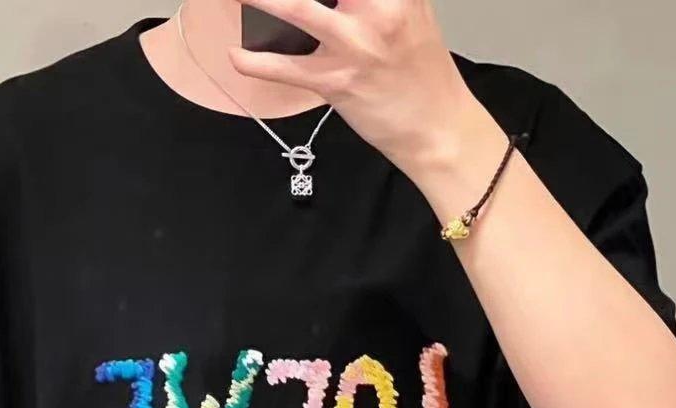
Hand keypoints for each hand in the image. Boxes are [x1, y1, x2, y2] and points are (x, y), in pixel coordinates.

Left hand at [228, 0, 494, 182]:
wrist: (438, 127)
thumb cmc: (422, 71)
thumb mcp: (410, 9)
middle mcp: (379, 7)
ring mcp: (356, 44)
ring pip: (296, 9)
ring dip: (259, 0)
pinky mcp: (338, 82)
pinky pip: (287, 69)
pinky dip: (255, 62)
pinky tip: (237, 56)